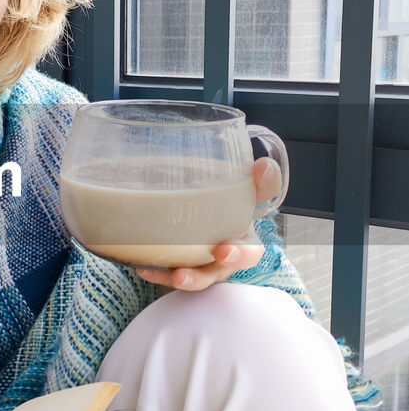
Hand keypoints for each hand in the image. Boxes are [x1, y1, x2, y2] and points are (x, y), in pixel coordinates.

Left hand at [135, 157, 278, 292]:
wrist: (169, 227)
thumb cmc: (186, 196)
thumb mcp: (188, 172)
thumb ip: (181, 159)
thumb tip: (155, 132)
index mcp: (240, 206)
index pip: (264, 190)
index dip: (267, 180)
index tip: (260, 168)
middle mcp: (234, 236)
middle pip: (250, 249)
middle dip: (240, 252)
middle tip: (224, 251)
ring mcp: (213, 260)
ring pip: (214, 273)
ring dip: (198, 276)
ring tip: (180, 275)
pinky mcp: (190, 273)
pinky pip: (177, 278)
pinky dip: (161, 274)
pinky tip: (143, 267)